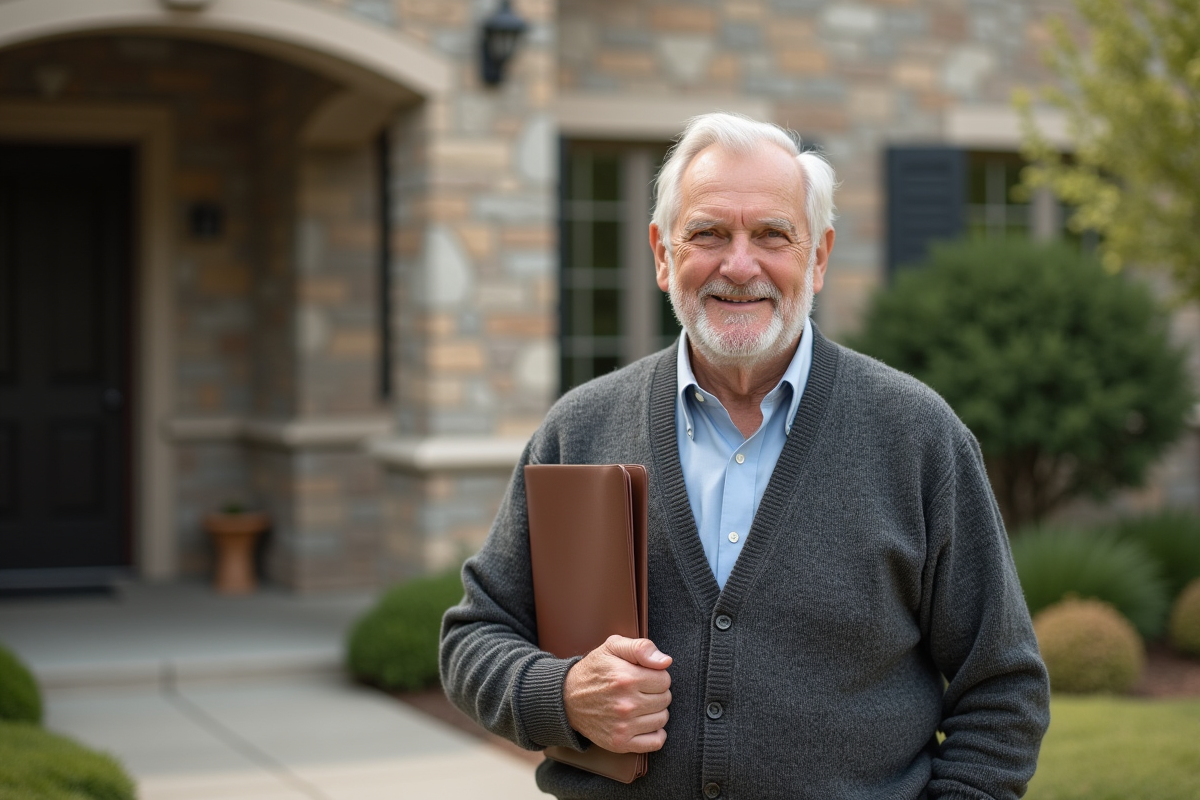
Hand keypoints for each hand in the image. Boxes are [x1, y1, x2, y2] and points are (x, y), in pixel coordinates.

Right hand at [562, 635, 672, 752]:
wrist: (566, 698)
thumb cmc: (593, 670)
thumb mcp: (612, 646)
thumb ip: (641, 648)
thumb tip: (666, 662)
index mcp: (625, 678)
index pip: (665, 679)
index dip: (657, 675)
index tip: (644, 676)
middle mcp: (625, 704)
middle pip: (665, 700)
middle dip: (657, 692)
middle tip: (641, 690)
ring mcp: (623, 726)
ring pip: (662, 719)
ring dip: (655, 711)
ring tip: (640, 704)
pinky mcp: (620, 743)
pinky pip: (655, 742)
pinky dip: (655, 734)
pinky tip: (644, 723)